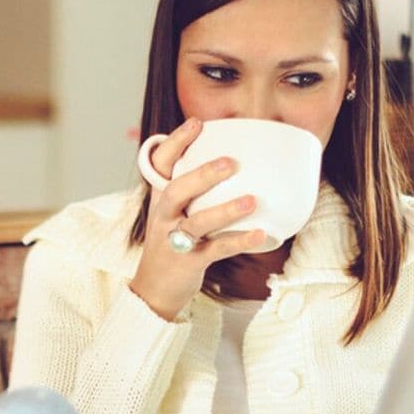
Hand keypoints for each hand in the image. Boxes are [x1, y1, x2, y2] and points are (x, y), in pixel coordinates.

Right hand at [129, 118, 264, 319]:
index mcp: (160, 199)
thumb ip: (192, 190)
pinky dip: (238, 241)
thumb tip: (233, 160)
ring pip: (196, 223)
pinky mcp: (188, 263)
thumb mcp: (173, 213)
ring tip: (251, 201)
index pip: (161, 165)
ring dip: (224, 211)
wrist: (153, 289)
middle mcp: (163, 217)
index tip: (196, 123)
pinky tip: (260, 234)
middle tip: (230, 162)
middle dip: (201, 176)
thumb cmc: (172, 244)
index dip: (176, 142)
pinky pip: (216, 250)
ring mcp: (174, 240)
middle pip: (175, 192)